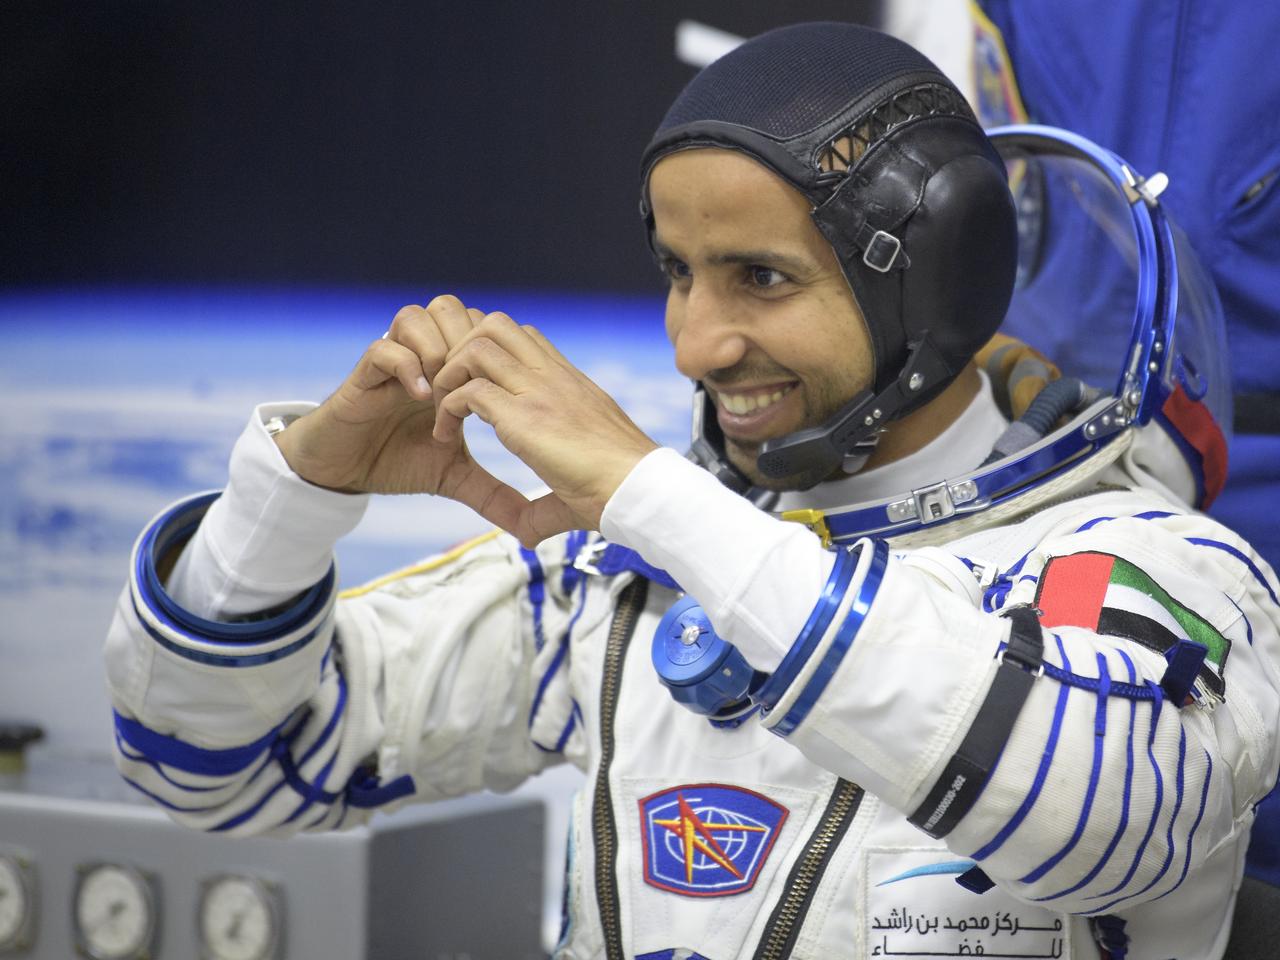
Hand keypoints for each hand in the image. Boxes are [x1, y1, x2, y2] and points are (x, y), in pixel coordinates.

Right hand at [273, 296, 548, 537]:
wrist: (343, 473)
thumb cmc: (398, 463)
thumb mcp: (454, 477)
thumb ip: (492, 492)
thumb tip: (531, 526)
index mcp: (446, 369)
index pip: (478, 327)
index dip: (493, 347)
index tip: (505, 387)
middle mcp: (419, 357)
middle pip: (452, 309)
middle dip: (468, 341)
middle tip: (476, 383)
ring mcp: (391, 362)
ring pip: (417, 315)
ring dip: (438, 348)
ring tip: (447, 390)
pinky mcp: (362, 375)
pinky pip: (384, 348)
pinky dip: (406, 366)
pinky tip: (421, 398)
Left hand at [431, 311, 659, 544]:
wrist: (641, 491)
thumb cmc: (618, 489)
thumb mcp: (576, 480)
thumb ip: (544, 503)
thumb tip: (527, 534)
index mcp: (568, 383)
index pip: (523, 336)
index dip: (488, 351)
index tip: (474, 388)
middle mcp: (553, 378)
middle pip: (495, 324)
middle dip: (460, 349)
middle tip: (449, 390)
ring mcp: (539, 392)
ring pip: (477, 347)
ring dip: (449, 374)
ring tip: (443, 410)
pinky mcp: (525, 418)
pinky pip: (469, 391)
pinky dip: (447, 409)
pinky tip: (444, 437)